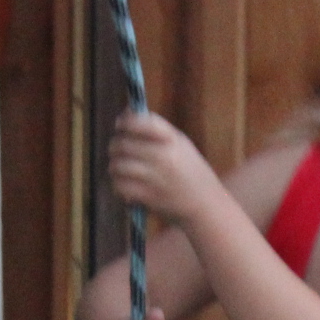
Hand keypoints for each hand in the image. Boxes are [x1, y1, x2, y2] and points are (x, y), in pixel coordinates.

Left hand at [110, 111, 227, 224]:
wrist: (205, 204)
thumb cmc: (190, 172)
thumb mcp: (181, 145)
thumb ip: (156, 130)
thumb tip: (126, 114)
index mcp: (172, 139)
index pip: (142, 122)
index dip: (126, 121)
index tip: (120, 124)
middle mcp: (163, 156)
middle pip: (123, 144)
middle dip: (115, 146)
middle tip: (116, 150)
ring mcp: (155, 177)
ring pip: (118, 165)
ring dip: (114, 166)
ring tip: (119, 168)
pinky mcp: (149, 197)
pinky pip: (121, 185)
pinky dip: (118, 184)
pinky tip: (124, 184)